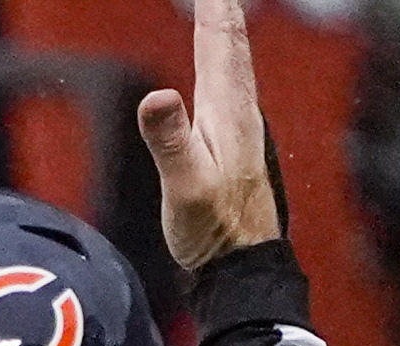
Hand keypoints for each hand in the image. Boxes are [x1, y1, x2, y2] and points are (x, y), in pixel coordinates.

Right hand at [137, 0, 281, 270]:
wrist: (244, 267)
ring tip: (220, 12)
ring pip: (235, 65)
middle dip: (222, 12)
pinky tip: (223, 69)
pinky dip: (225, 63)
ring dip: (226, 34)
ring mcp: (242, 129)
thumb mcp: (184, 187)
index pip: (220, 47)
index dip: (213, 11)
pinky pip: (231, 87)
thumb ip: (170, 141)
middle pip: (232, 48)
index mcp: (227, 114)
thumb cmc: (212, 231)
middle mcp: (241, 113)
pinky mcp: (237, 146)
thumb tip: (156, 94)